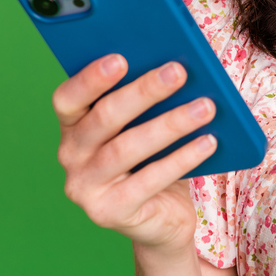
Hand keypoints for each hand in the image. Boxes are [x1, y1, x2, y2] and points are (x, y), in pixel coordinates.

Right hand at [52, 54, 217, 253]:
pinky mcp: (109, 212)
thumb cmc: (153, 157)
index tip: (121, 58)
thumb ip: (148, 100)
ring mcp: (86, 188)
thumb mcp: (145, 124)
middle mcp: (70, 155)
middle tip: (179, 71)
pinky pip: (149, 180)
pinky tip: (208, 141)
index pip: (67, 98)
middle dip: (144, 91)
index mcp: (73, 125)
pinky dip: (182, 158)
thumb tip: (175, 67)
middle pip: (104, 118)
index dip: (90, 78)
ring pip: (128, 148)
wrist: (162, 217)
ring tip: (206, 107)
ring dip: (171, 124)